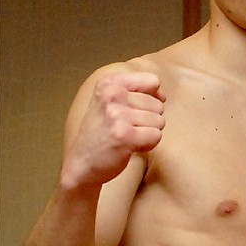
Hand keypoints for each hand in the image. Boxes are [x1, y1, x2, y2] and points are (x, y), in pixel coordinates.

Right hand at [63, 72, 164, 187]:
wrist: (81, 164)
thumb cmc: (102, 132)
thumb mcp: (111, 102)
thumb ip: (137, 92)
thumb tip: (163, 95)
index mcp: (109, 82)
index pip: (152, 81)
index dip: (153, 97)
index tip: (137, 109)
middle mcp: (112, 95)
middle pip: (158, 105)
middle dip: (148, 120)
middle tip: (125, 128)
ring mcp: (118, 115)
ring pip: (160, 121)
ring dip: (147, 133)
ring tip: (126, 137)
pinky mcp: (125, 135)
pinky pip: (156, 136)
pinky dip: (147, 145)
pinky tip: (129, 146)